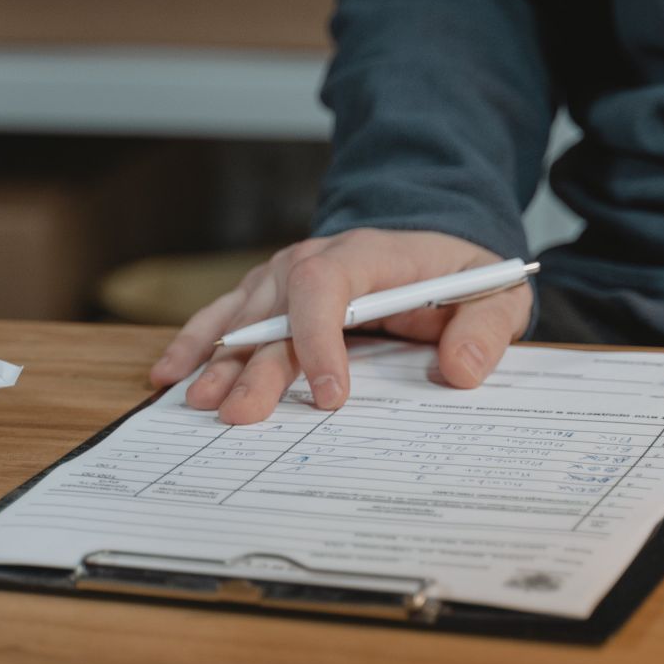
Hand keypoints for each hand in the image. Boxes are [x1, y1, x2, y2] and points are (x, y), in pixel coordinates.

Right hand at [149, 228, 532, 424]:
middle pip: (273, 312)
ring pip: (241, 318)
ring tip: (197, 402)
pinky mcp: (269, 296)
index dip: (320, 338)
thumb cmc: (460, 276)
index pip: (326, 286)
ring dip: (216, 360)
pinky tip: (169, 374)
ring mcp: (284, 276)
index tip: (330, 396)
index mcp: (367, 254)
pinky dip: (196, 344)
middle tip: (240, 417)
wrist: (434, 246)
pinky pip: (224, 317)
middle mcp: (313, 259)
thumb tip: (460, 371)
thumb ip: (483, 331)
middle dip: (254, 367)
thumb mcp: (494, 295)